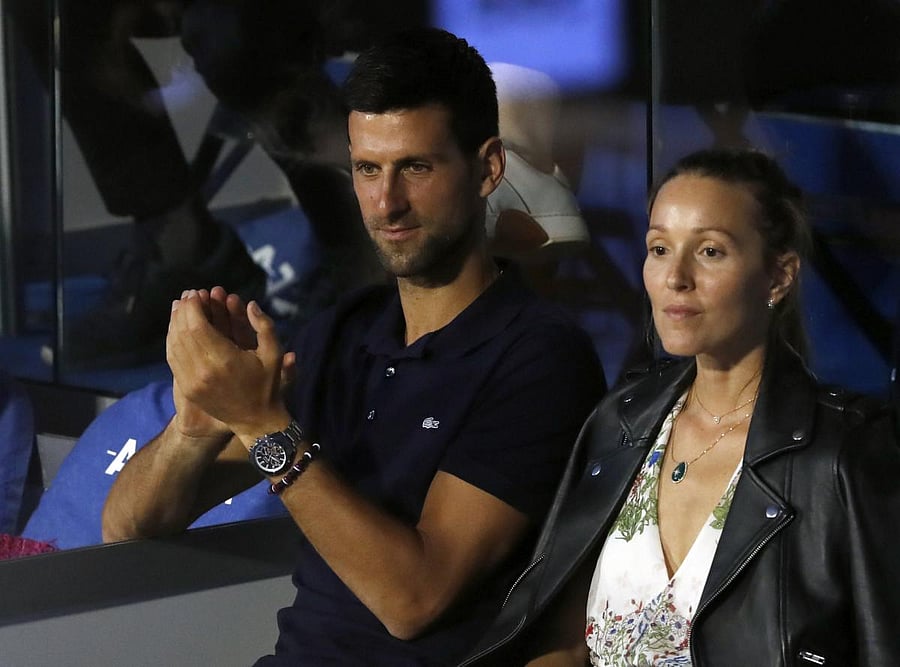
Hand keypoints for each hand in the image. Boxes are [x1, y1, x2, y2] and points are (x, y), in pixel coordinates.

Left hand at [167, 290, 288, 439]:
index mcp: (224, 359)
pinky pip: (173, 358)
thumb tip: (250, 304)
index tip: (198, 293)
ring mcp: (192, 381)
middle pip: (183, 332)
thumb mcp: (274, 354)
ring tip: (180, 307)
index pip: (197, 325)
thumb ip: (264, 326)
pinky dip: (172, 340)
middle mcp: (203, 370)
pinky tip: (177, 328)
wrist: (255, 421)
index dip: (194, 306)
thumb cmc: (267, 385)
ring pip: (174, 344)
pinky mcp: (187, 388)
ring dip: (175, 323)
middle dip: (184, 310)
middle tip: (188, 296)